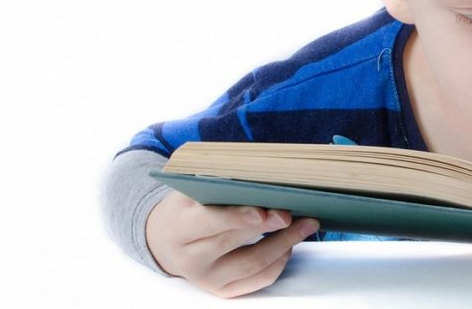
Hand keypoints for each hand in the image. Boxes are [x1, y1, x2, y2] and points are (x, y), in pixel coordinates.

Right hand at [146, 190, 320, 297]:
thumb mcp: (191, 191)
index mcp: (178, 228)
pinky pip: (258, 280)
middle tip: (292, 213)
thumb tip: (263, 181)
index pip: (208, 223)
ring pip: (252, 264)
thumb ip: (219, 186)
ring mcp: (207, 278)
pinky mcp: (223, 290)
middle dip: (268, 227)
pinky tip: (290, 244)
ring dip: (284, 244)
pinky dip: (279, 261)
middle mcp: (190, 258)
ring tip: (306, 225)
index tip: (263, 211)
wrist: (165, 240)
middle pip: (234, 244)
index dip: (236, 217)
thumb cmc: (186, 208)